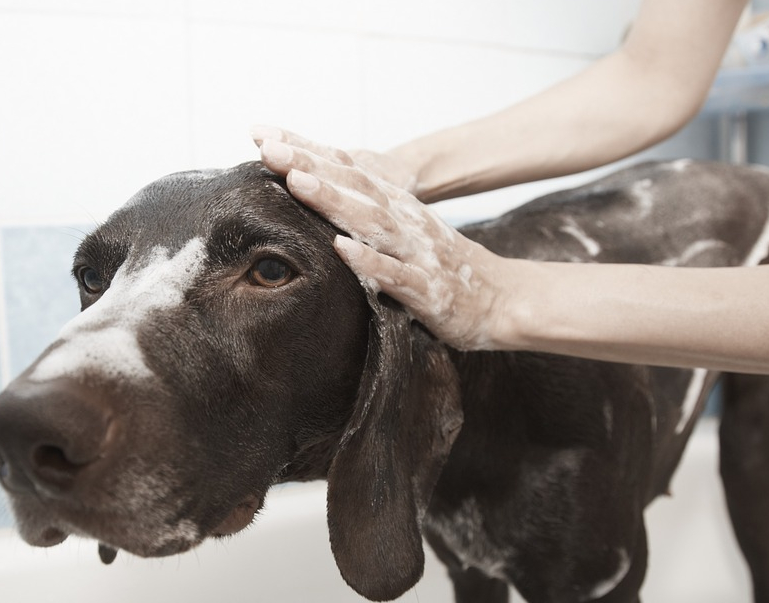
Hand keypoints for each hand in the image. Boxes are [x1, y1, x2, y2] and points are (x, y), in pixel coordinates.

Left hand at [251, 126, 515, 350]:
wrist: (503, 300)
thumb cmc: (444, 269)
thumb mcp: (404, 235)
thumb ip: (366, 218)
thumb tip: (318, 202)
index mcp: (396, 208)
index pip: (347, 172)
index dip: (308, 153)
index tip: (264, 137)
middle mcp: (405, 222)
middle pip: (354, 187)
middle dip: (311, 167)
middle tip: (270, 149)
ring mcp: (416, 254)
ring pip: (372, 222)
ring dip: (335, 201)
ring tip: (298, 183)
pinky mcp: (428, 289)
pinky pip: (395, 275)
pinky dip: (369, 261)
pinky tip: (342, 249)